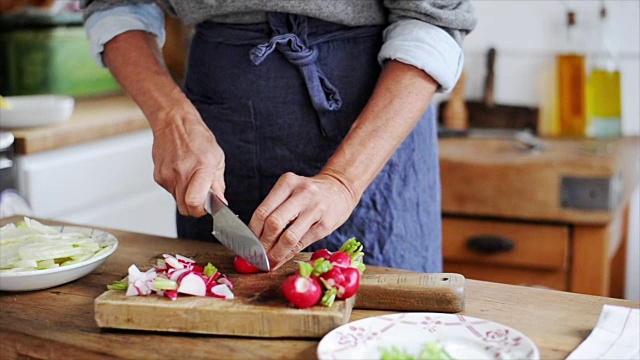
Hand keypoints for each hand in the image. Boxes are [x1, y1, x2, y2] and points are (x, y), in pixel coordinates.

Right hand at [151, 102, 225, 216]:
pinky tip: (182, 173)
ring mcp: (167, 175)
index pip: (195, 202)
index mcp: (200, 168)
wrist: (174, 123)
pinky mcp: (158, 176)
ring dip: (186, 196)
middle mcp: (181, 173)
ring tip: (192, 178)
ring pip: (177, 201)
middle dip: (195, 207)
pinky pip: (170, 191)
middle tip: (202, 196)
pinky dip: (177, 188)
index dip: (201, 210)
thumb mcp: (217, 158)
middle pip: (185, 208)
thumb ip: (219, 183)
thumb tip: (221, 202)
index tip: (207, 207)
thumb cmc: (196, 137)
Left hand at [248, 172, 358, 268]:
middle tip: (256, 256)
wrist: (341, 189)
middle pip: (273, 223)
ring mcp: (315, 209)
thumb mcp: (291, 192)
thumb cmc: (310, 194)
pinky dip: (288, 255)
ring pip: (288, 237)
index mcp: (288, 182)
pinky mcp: (325, 225)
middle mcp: (301, 193)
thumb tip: (254, 240)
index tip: (247, 245)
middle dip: (262, 245)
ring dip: (275, 253)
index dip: (252, 233)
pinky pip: (302, 243)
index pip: (262, 211)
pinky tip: (281, 259)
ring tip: (268, 261)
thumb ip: (274, 210)